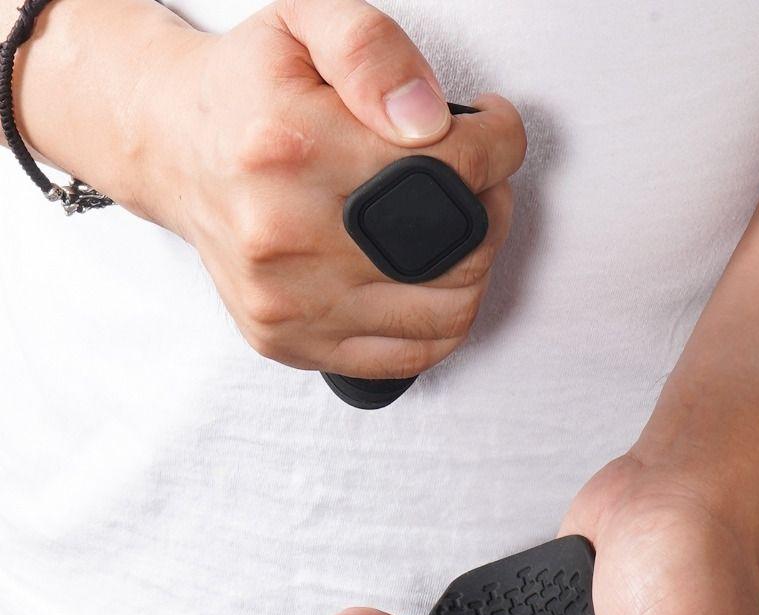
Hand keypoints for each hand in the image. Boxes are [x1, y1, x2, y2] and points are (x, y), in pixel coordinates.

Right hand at [134, 0, 525, 377]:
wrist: (176, 152)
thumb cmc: (248, 93)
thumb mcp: (303, 22)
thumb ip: (371, 49)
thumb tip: (427, 119)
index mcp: (294, 148)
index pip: (452, 165)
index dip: (500, 144)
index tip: (496, 133)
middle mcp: (287, 236)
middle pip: (460, 248)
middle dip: (491, 208)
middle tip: (478, 184)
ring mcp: (289, 301)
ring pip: (447, 310)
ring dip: (475, 267)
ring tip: (456, 230)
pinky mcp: (291, 341)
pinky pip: (409, 355)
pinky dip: (442, 322)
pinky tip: (431, 280)